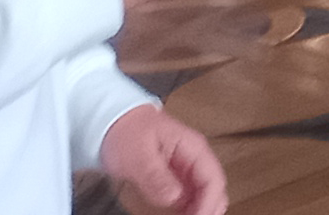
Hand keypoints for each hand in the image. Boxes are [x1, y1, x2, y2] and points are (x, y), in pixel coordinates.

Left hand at [100, 105, 227, 214]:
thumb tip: (174, 197)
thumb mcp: (140, 155)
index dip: (209, 201)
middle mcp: (193, 157)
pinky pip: (190, 195)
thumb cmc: (128, 131)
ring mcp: (185, 168)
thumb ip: (157, 176)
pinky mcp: (175, 176)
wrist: (114, 123)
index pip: (212, 177)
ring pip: (205, 192)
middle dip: (210, 207)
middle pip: (214, 186)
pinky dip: (190, 208)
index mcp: (192, 147)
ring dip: (201, 208)